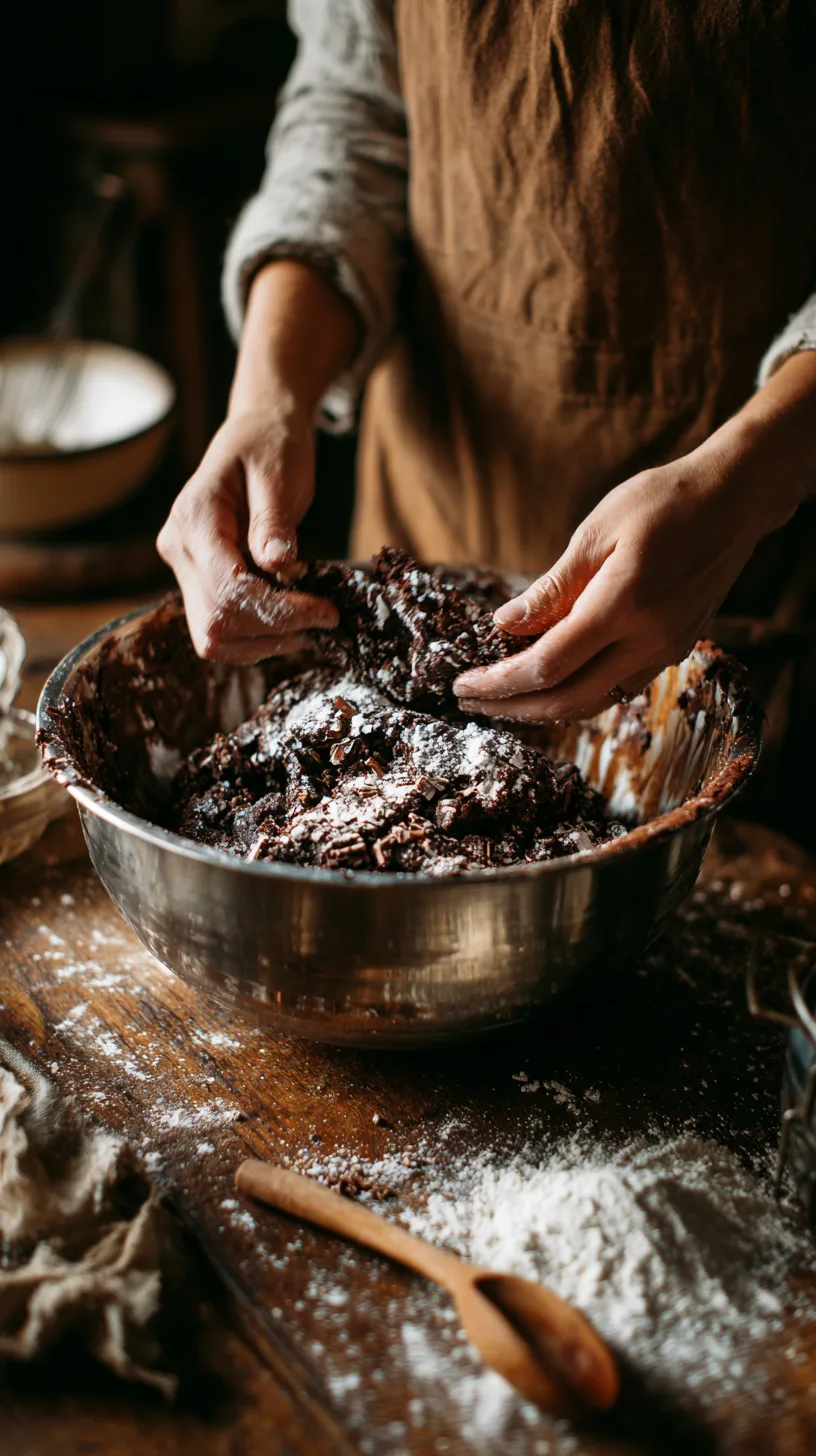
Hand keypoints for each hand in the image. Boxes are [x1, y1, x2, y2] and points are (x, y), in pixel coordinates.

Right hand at [157, 401, 337, 663]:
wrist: (257, 433)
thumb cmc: (272, 446)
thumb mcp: (279, 474)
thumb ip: (275, 521)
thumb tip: (278, 566)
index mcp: (194, 518)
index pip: (228, 588)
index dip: (279, 610)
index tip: (326, 611)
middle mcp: (179, 548)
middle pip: (216, 622)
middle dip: (274, 630)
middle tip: (325, 620)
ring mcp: (184, 569)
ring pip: (213, 637)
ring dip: (265, 642)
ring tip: (311, 625)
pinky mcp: (200, 582)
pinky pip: (221, 630)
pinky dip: (257, 638)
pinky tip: (292, 623)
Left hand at [453, 365, 813, 722]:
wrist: (734, 501)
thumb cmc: (662, 502)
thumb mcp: (595, 533)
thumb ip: (551, 589)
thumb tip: (503, 626)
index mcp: (622, 605)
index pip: (547, 665)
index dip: (500, 682)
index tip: (463, 683)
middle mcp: (648, 639)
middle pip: (566, 700)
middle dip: (511, 708)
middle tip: (470, 701)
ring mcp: (665, 650)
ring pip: (593, 702)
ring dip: (541, 709)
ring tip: (500, 701)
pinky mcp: (674, 650)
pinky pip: (616, 688)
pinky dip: (575, 694)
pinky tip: (546, 683)